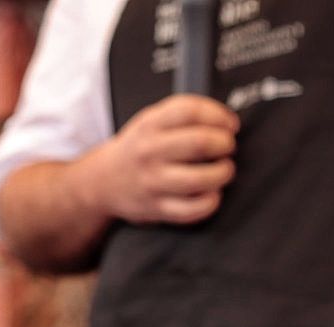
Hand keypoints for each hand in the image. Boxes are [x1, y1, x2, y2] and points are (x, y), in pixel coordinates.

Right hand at [85, 94, 237, 225]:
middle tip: (227, 146)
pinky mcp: (158, 207)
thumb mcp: (150, 121)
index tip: (230, 123)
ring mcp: (154, 181)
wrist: (103, 181)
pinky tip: (212, 193)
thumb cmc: (137, 150)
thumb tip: (224, 121)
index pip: (190, 111)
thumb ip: (181, 116)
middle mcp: (151, 151)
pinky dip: (211, 201)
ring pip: (201, 178)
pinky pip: (194, 209)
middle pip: (200, 142)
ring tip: (224, 169)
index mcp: (150, 124)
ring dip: (223, 172)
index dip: (219, 115)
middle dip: (225, 143)